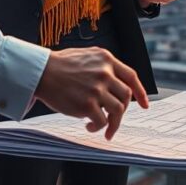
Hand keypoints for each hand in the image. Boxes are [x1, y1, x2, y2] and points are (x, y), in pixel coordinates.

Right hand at [34, 47, 149, 139]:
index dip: (141, 92)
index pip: (131, 77)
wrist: (40, 72)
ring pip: (118, 110)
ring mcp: (97, 89)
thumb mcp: (87, 56)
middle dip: (123, 110)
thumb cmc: (60, 65)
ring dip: (113, 123)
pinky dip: (98, 128)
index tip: (145, 105)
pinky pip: (102, 121)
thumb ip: (103, 65)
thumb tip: (117, 82)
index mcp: (106, 59)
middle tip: (113, 119)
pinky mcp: (86, 104)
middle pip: (126, 96)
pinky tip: (89, 127)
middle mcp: (105, 73)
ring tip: (104, 128)